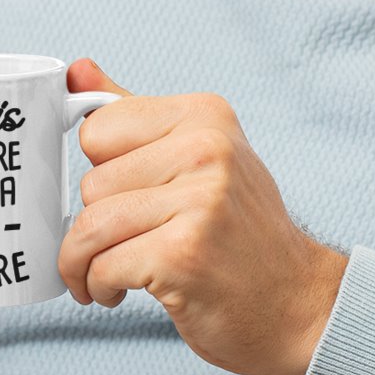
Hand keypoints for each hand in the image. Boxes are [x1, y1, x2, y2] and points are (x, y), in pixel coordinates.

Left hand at [58, 58, 347, 374]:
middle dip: (98, 219)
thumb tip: (76, 70)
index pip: (97, 128)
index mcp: (203, 114)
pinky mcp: (184, 254)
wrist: (297, 304)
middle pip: (92, 181)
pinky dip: (97, 286)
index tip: (122, 193)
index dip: (102, 168)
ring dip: (84, 261)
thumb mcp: (191, 153)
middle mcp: (206, 149)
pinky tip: (117, 292)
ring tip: (105, 272)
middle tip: (129, 238)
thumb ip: (129, 112)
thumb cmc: (234, 229)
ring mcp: (200, 201)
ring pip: (91, 225)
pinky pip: (103, 265)